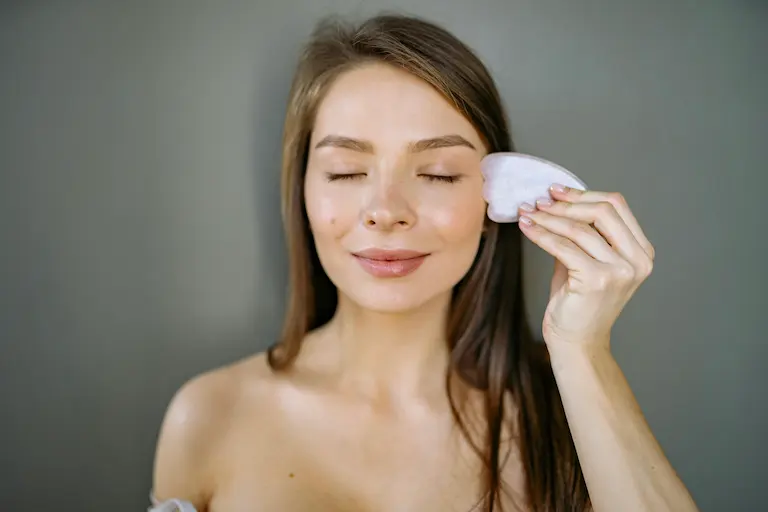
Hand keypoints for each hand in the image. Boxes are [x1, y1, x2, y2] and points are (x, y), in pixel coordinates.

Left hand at [517, 184, 654, 348]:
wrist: (577, 342)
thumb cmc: (579, 302)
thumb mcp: (586, 259)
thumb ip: (582, 232)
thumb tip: (555, 200)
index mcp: (641, 251)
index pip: (616, 206)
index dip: (583, 194)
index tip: (555, 191)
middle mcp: (637, 260)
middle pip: (603, 210)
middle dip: (566, 203)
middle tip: (539, 201)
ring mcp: (620, 271)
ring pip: (579, 228)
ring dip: (548, 218)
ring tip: (527, 213)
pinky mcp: (597, 280)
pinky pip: (563, 247)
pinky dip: (541, 234)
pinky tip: (526, 228)